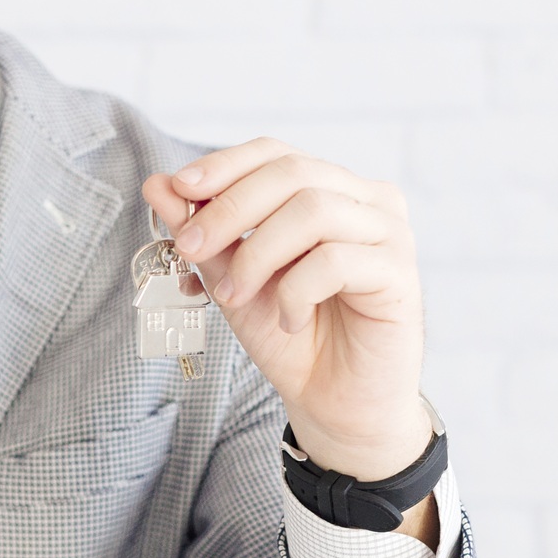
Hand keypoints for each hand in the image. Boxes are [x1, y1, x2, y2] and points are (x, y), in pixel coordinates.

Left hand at [142, 138, 433, 485]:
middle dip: (229, 209)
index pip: (276, 154)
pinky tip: (290, 321)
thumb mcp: (233, 281)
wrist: (333, 403)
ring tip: (235, 297)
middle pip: (293, 174)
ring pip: (313, 211)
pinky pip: (336, 261)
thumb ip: (204, 235)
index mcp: (328, 190)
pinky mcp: (400, 273)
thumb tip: (157, 185)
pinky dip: (296, 292)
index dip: (226, 165)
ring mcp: (388, 233)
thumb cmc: (290, 336)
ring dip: (257, 255)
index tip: (179, 188)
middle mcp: (365, 200)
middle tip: (190, 248)